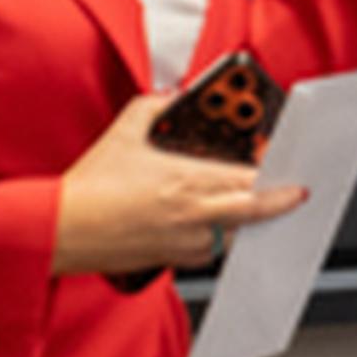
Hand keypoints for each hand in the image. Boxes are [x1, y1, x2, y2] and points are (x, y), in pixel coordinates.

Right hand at [51, 88, 309, 276]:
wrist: (62, 228)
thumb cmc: (90, 186)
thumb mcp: (123, 132)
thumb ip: (153, 107)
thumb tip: (170, 96)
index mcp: (187, 180)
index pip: (248, 181)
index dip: (274, 177)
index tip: (288, 171)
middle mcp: (193, 214)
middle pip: (254, 212)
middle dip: (278, 204)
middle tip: (293, 195)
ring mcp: (184, 240)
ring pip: (233, 237)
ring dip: (246, 225)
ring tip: (254, 211)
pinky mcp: (170, 259)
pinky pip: (207, 252)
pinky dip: (216, 241)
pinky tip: (212, 228)